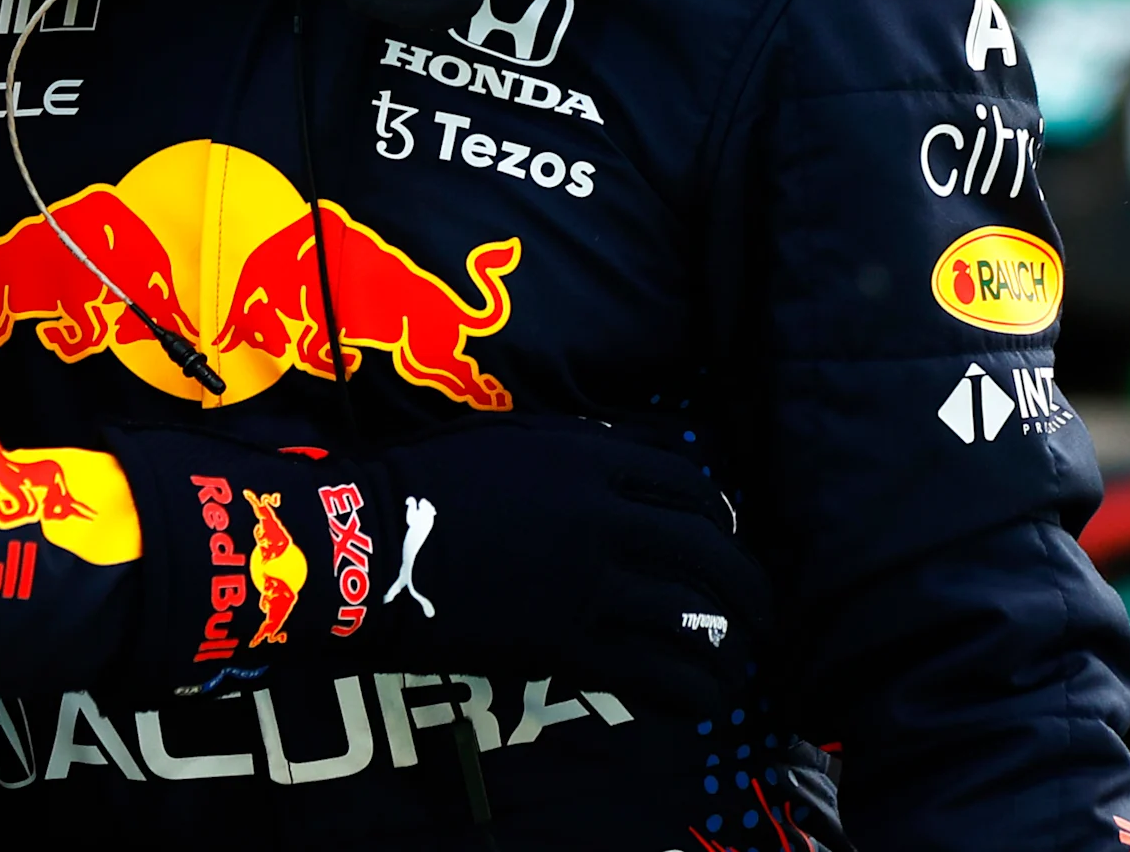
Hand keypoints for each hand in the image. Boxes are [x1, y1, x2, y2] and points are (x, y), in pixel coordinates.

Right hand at [108, 414, 766, 716]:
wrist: (372, 543)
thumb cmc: (427, 479)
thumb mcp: (508, 435)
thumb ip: (577, 446)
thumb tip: (635, 459)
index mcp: (590, 460)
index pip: (688, 484)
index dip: (718, 512)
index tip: (724, 532)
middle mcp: (606, 520)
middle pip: (709, 553)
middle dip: (748, 583)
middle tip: (757, 606)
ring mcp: (592, 585)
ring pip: (696, 616)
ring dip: (731, 640)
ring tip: (740, 656)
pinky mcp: (571, 644)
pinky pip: (658, 671)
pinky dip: (694, 686)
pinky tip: (703, 693)